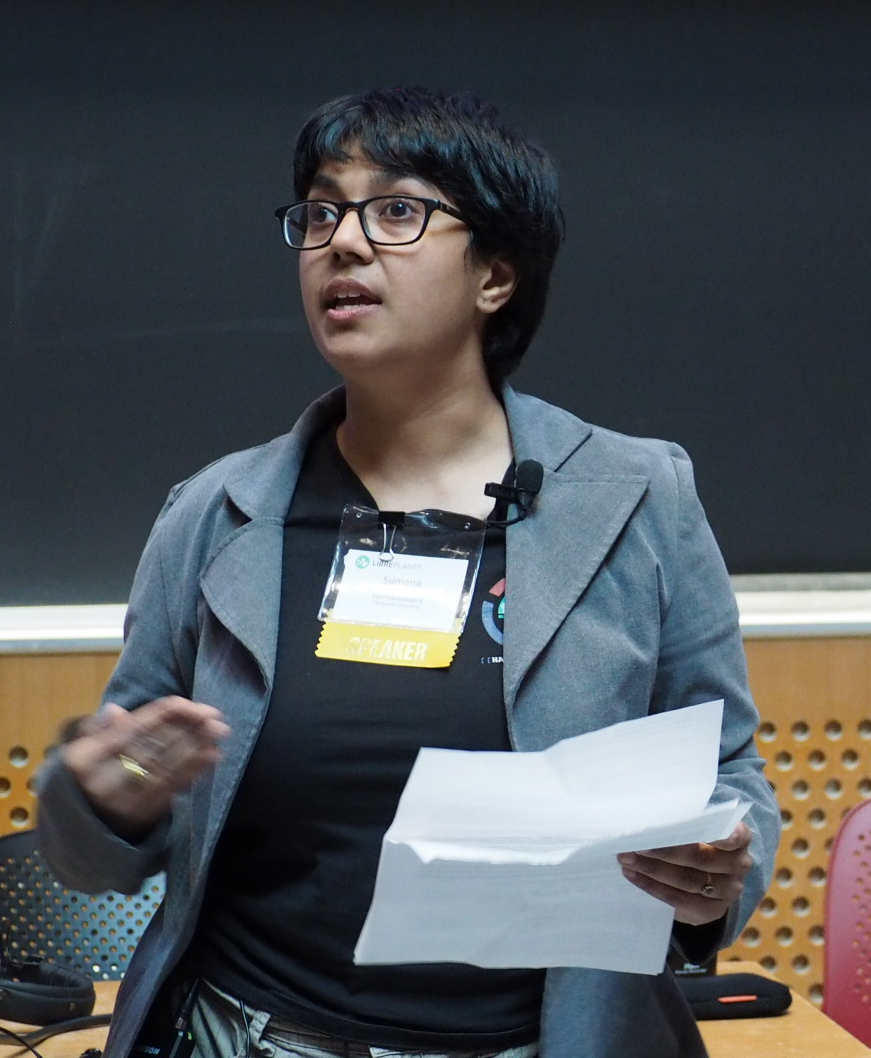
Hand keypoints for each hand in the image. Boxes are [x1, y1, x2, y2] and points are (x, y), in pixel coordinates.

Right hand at [62, 697, 229, 839]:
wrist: (78, 827)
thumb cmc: (83, 778)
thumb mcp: (82, 751)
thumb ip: (100, 730)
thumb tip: (116, 710)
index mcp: (85, 759)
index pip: (131, 732)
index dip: (162, 717)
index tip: (190, 705)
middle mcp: (104, 782)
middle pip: (153, 750)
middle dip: (187, 731)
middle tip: (215, 717)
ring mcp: (125, 801)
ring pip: (166, 769)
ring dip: (197, 749)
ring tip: (219, 734)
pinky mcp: (142, 817)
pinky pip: (172, 789)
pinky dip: (195, 771)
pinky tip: (213, 757)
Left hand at [616, 822, 752, 926]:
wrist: (710, 878)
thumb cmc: (698, 841)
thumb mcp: (698, 828)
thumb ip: (684, 822)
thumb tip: (647, 814)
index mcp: (741, 837)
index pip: (733, 834)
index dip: (712, 832)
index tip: (681, 827)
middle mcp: (740, 864)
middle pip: (700, 857)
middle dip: (662, 850)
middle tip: (632, 843)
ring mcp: (729, 890)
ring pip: (688, 880)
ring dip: (652, 870)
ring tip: (626, 860)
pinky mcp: (714, 911)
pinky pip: (681, 901)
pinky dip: (653, 888)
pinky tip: (634, 876)